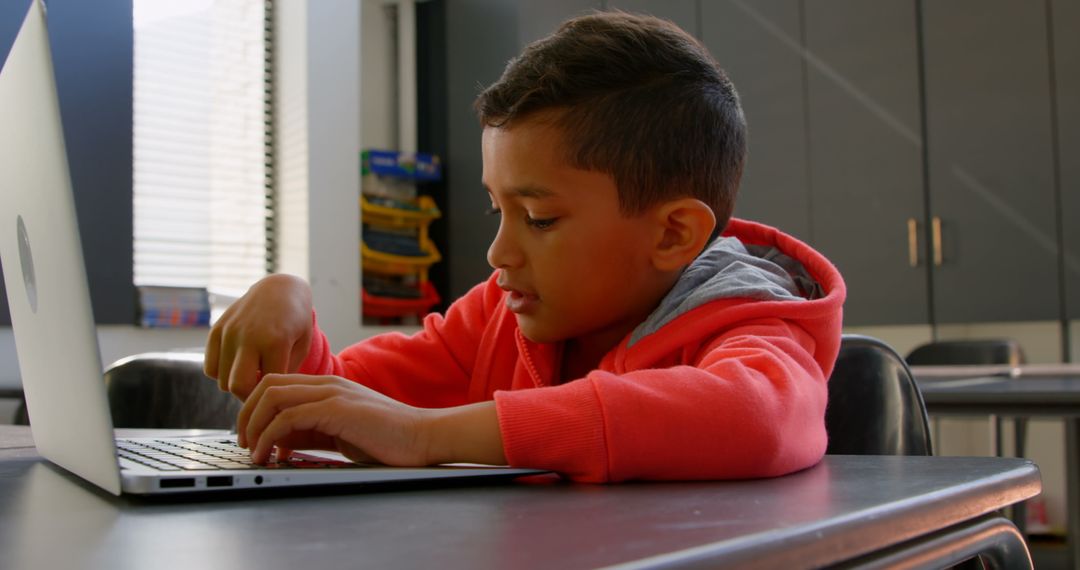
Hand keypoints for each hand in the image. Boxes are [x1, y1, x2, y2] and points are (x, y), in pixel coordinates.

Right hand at [204, 274, 312, 399]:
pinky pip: (211, 367)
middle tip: (260, 393)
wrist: (280, 289)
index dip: (271, 397)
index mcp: (275, 342)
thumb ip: (285, 373)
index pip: (265, 386)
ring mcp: (229, 332)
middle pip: (237, 387)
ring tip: (253, 377)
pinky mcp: (216, 329)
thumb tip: (265, 400)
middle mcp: (248, 336)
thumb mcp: (301, 347)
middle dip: (249, 397)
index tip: (277, 399)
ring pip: (222, 380)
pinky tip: (238, 366)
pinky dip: (222, 373)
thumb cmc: (296, 322)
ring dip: (236, 385)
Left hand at [236, 374, 431, 465]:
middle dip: (246, 415)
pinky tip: (271, 454)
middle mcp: (326, 383)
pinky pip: (289, 416)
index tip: (249, 436)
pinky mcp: (337, 408)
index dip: (254, 409)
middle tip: (242, 443)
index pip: (276, 384)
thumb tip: (280, 442)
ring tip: (252, 451)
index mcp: (327, 385)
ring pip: (273, 397)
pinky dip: (271, 436)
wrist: (423, 436)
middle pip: (267, 385)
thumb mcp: (339, 433)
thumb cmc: (388, 438)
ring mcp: (332, 392)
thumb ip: (311, 432)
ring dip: (253, 425)